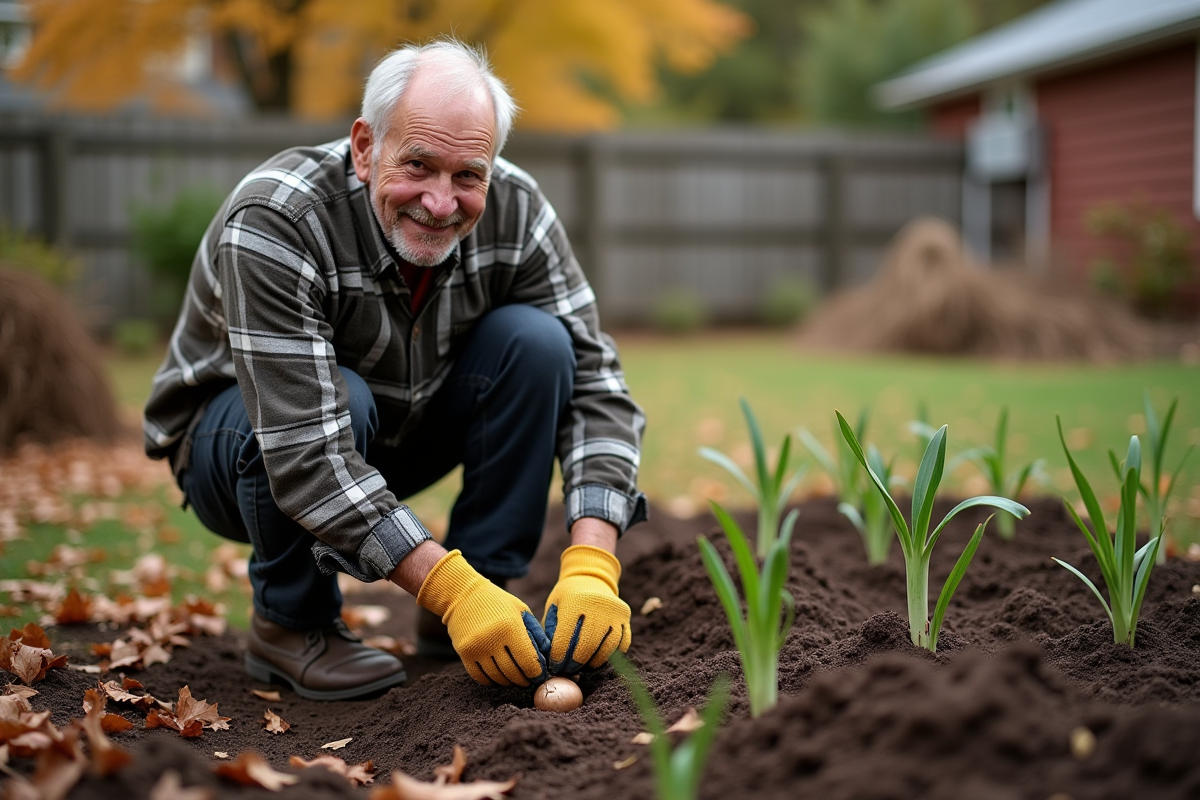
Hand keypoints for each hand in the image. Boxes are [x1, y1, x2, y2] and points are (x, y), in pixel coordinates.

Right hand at [416, 550, 549, 686]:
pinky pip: (480, 677)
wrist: (464, 596)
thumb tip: (546, 658)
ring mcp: (476, 648)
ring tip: (515, 679)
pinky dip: (492, 681)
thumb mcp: (521, 611)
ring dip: (509, 682)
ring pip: (497, 678)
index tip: (540, 676)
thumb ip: (536, 634)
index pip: (528, 662)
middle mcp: (492, 639)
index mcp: (511, 627)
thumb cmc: (499, 603)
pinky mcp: (464, 653)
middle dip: (524, 680)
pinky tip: (499, 677)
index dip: (537, 674)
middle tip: (529, 680)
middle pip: (513, 673)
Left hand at [542, 545, 630, 673]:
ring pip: (606, 649)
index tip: (554, 667)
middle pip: (587, 647)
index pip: (565, 639)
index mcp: (575, 603)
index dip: (558, 658)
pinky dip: (611, 655)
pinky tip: (598, 658)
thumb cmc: (567, 597)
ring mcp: (615, 613)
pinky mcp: (626, 618)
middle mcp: (598, 607)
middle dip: (575, 664)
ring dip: (593, 663)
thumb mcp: (554, 606)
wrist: (591, 578)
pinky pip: (622, 644)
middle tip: (567, 671)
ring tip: (583, 668)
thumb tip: (550, 660)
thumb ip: (551, 630)